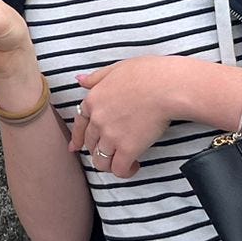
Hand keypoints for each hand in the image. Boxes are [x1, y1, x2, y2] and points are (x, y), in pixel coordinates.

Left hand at [71, 57, 194, 178]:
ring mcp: (111, 136)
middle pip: (90, 144)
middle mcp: (98, 120)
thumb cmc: (147, 74)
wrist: (165, 87)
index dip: (78, 138)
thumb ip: (96, 78)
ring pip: (100, 161)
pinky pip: (119, 169)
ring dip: (109, 164)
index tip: (76, 147)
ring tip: (122, 161)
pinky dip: (126, 171)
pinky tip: (135, 165)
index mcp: (93, 100)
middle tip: (112, 150)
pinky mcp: (127, 149)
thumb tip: (79, 81)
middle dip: (99, 149)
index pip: (79, 124)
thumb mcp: (116, 69)